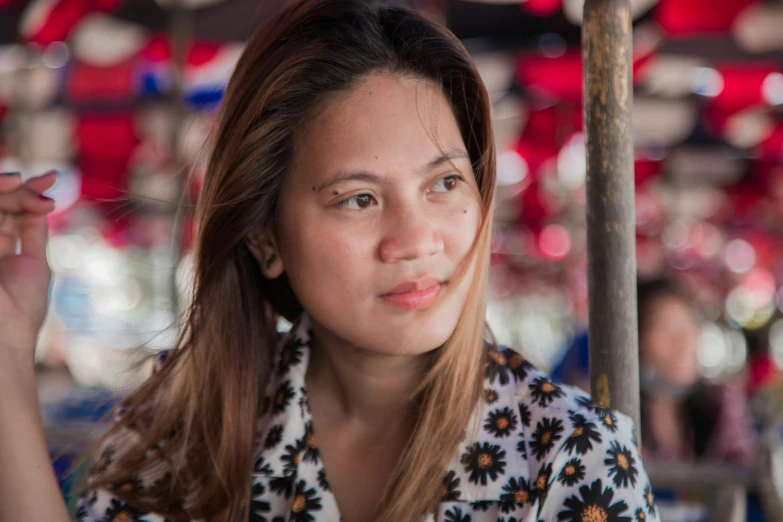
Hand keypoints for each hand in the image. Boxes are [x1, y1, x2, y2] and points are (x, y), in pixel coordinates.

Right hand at [0, 171, 56, 365]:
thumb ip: (31, 231)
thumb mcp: (32, 264)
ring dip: (4, 192)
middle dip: (17, 189)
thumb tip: (42, 199)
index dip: (25, 192)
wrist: (2, 343)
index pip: (5, 209)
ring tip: (25, 184)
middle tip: (44, 180)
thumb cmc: (20, 312)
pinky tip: (15, 189)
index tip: (51, 178)